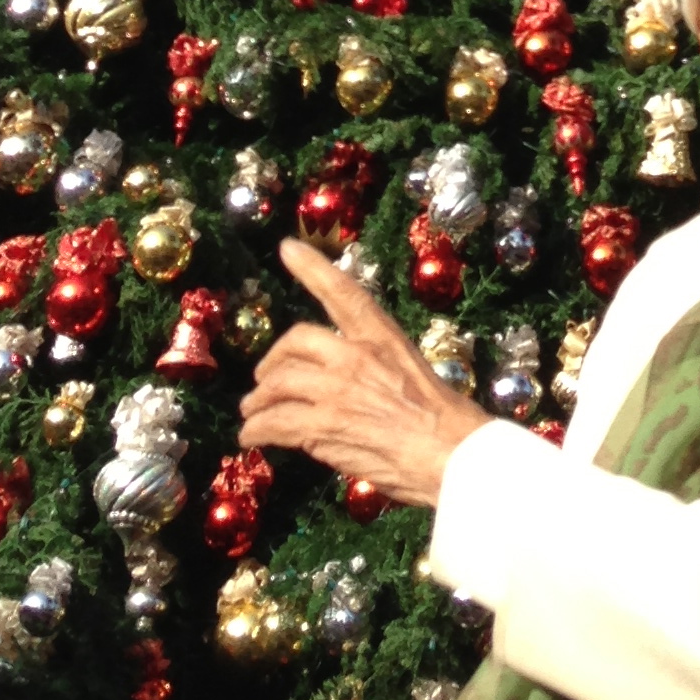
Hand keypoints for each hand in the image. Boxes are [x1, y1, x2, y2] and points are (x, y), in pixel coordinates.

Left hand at [239, 239, 488, 507]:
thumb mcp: (409, 367)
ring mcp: (336, 390)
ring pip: (278, 385)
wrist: (448, 452)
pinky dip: (257, 430)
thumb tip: (337, 378)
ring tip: (252, 412)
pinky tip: (252, 436)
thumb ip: (372, 364)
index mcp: (380, 335)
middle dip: (272, 361)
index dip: (312, 267)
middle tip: (264, 379)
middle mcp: (354, 355)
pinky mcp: (323, 427)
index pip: (342, 291)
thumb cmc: (439, 416)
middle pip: (295, 342)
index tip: (288, 248)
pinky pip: (275, 423)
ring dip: (258, 401)